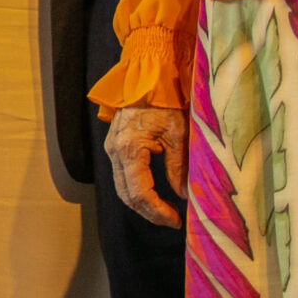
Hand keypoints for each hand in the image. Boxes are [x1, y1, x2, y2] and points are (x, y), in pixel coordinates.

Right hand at [105, 106, 187, 227]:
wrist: (146, 76)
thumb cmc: (165, 101)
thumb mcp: (178, 133)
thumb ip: (179, 167)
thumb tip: (184, 195)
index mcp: (129, 149)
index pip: (139, 193)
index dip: (157, 211)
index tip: (176, 220)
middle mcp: (115, 152)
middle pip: (126, 195)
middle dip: (149, 212)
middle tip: (172, 221)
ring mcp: (112, 150)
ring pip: (122, 188)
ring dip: (142, 204)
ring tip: (166, 212)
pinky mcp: (116, 147)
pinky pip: (122, 177)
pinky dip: (137, 191)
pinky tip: (155, 195)